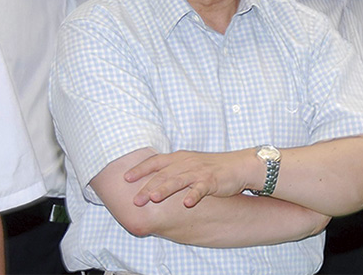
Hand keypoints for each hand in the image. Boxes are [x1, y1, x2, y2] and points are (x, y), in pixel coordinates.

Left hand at [123, 150, 251, 207]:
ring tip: (153, 198)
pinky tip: (187, 204)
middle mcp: (185, 163)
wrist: (237, 166)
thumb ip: (171, 171)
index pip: (154, 162)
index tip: (125, 178)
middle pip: (163, 174)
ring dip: (165, 189)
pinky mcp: (212, 181)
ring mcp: (198, 171)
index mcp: (178, 158)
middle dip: (147, 187)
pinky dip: (193, 195)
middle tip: (135, 200)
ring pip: (178, 180)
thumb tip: (151, 182)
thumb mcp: (187, 165)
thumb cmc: (210, 167)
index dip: (139, 169)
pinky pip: (201, 189)